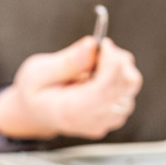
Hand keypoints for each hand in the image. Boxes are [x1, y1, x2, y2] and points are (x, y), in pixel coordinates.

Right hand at [0, 36, 143, 139]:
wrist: (37, 113)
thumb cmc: (35, 92)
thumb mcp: (38, 71)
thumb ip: (67, 61)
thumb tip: (92, 45)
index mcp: (71, 112)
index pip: (105, 88)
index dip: (110, 61)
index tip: (102, 44)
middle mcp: (94, 120)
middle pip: (126, 85)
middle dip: (116, 59)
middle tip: (97, 50)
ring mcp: (107, 121)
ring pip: (130, 86)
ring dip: (117, 67)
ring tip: (92, 65)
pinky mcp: (115, 116)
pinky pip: (128, 91)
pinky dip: (117, 77)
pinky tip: (96, 77)